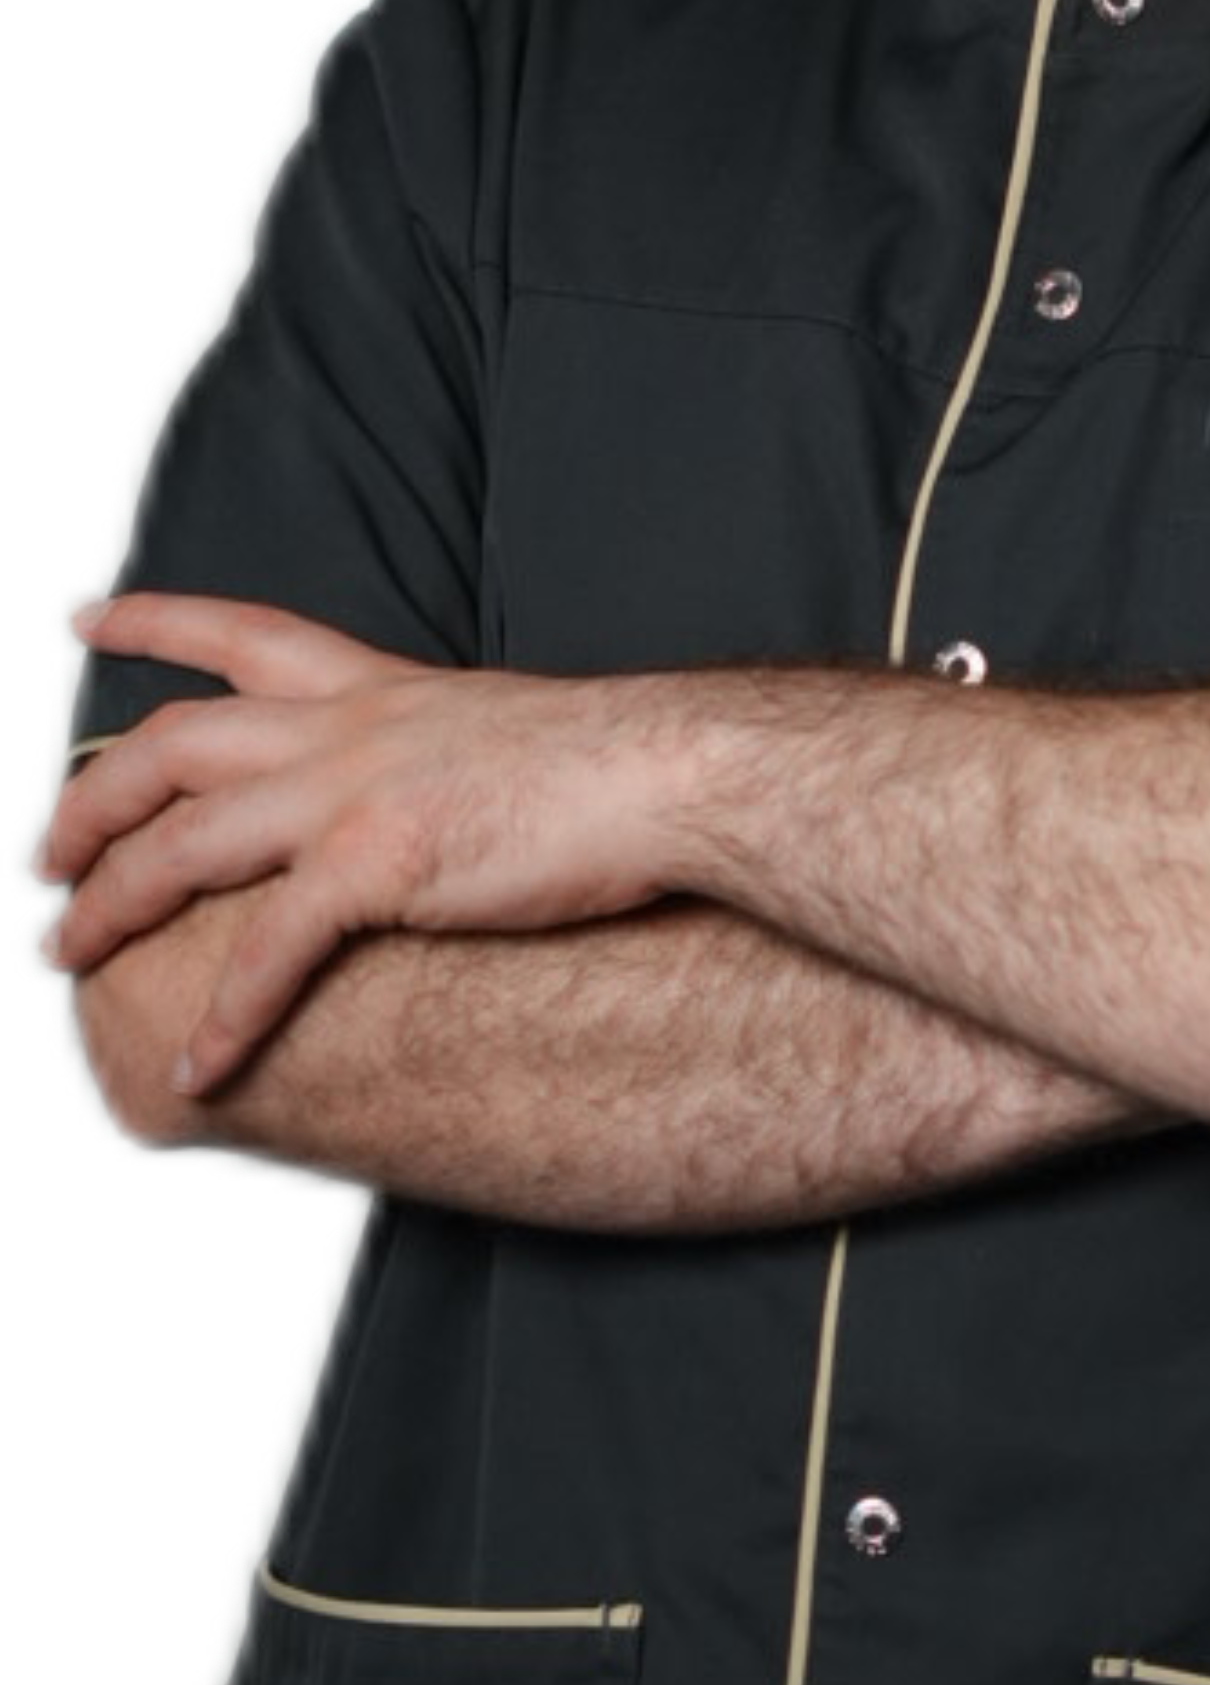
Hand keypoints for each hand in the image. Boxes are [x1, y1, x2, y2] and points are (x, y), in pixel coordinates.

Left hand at [34, 597, 681, 1090]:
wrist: (671, 772)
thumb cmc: (617, 763)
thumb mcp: (500, 727)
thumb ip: (439, 749)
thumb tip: (439, 788)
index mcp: (376, 688)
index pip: (240, 634)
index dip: (154, 624)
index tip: (88, 620)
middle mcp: (346, 728)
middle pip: (172, 746)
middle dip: (90, 800)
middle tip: (44, 856)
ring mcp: (353, 793)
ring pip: (184, 844)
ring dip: (111, 905)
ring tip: (64, 956)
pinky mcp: (380, 866)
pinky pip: (269, 951)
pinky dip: (224, 1014)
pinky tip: (195, 1064)